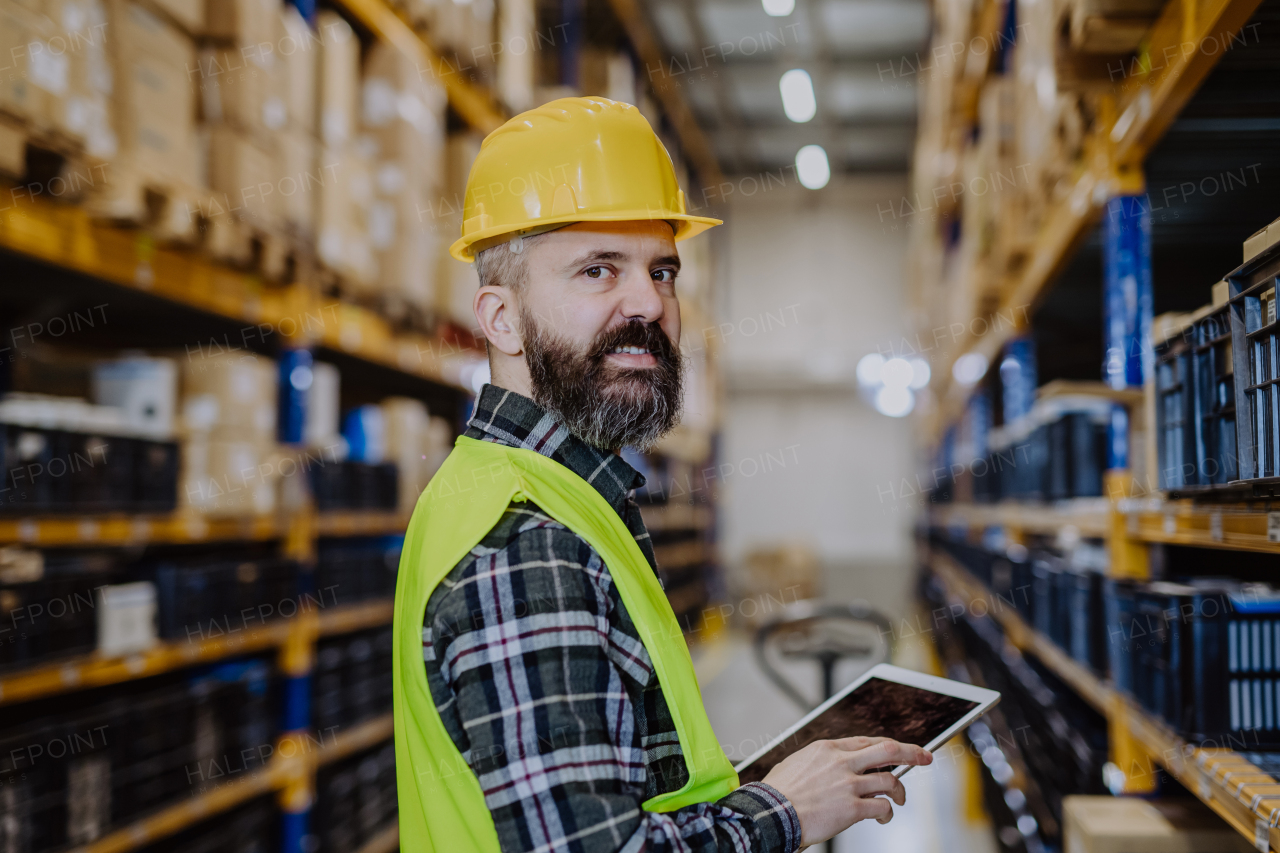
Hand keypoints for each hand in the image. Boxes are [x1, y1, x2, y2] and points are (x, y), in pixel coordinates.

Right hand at [759, 737, 932, 845]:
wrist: (771, 812)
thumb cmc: (779, 791)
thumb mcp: (798, 762)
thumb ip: (819, 760)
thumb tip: (828, 764)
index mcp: (828, 748)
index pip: (867, 741)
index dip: (887, 745)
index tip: (900, 749)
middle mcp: (841, 762)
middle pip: (887, 750)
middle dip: (911, 753)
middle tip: (925, 757)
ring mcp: (848, 784)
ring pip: (889, 781)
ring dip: (899, 791)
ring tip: (899, 799)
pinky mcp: (852, 808)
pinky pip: (881, 807)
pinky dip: (887, 812)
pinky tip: (883, 817)